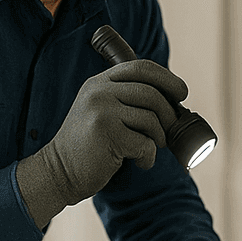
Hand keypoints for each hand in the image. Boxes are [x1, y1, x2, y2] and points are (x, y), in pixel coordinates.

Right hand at [16, 60, 187, 227]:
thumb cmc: (90, 146)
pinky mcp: (106, 133)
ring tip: (149, 148)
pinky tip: (138, 162)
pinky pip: (145, 143)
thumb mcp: (103, 112)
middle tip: (169, 131)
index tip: (182, 93)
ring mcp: (101, 110)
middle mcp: (99, 91)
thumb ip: (128, 100)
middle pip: (152, 94)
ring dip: (158, 138)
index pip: (141, 68)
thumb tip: (174, 102)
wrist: (59, 172)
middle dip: (168, 114)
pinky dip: (148, 157)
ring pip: (151, 118)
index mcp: (99, 82)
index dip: (167, 79)